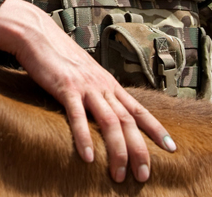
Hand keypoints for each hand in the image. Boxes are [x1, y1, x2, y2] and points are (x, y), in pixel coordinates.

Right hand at [0, 0, 175, 182]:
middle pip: (128, 121)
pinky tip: (88, 157)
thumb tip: (106, 114)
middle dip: (140, 150)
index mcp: (110, 84)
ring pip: (110, 121)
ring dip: (117, 150)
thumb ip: (98, 94)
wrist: (39, 36)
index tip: (171, 147)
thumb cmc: (61, 59)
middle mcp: (103, 86)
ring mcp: (86, 87)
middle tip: (144, 175)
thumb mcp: (87, 77)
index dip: (156, 129)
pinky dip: (84, 138)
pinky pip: (77, 116)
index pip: (139, 109)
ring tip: (120, 175)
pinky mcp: (66, 88)